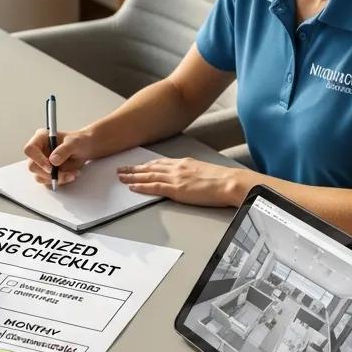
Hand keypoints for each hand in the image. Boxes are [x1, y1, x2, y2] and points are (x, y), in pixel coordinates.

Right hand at [23, 128, 98, 186]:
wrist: (85, 149)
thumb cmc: (79, 141)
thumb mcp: (74, 143)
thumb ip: (64, 150)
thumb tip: (53, 160)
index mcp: (41, 138)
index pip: (30, 150)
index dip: (38, 159)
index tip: (50, 167)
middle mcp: (38, 151)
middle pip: (33, 166)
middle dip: (48, 173)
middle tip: (64, 174)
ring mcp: (41, 163)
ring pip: (40, 176)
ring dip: (56, 178)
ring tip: (72, 173)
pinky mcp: (46, 172)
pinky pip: (48, 182)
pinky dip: (60, 181)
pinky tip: (70, 175)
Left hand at [116, 156, 251, 206]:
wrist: (230, 182)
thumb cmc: (223, 180)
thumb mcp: (204, 171)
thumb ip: (192, 173)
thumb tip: (187, 178)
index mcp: (184, 163)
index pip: (159, 162)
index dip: (145, 164)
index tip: (136, 165)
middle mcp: (177, 167)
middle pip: (150, 167)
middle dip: (134, 169)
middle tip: (120, 169)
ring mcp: (175, 178)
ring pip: (148, 176)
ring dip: (132, 177)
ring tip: (121, 177)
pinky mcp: (176, 189)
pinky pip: (154, 187)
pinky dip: (141, 187)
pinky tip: (132, 187)